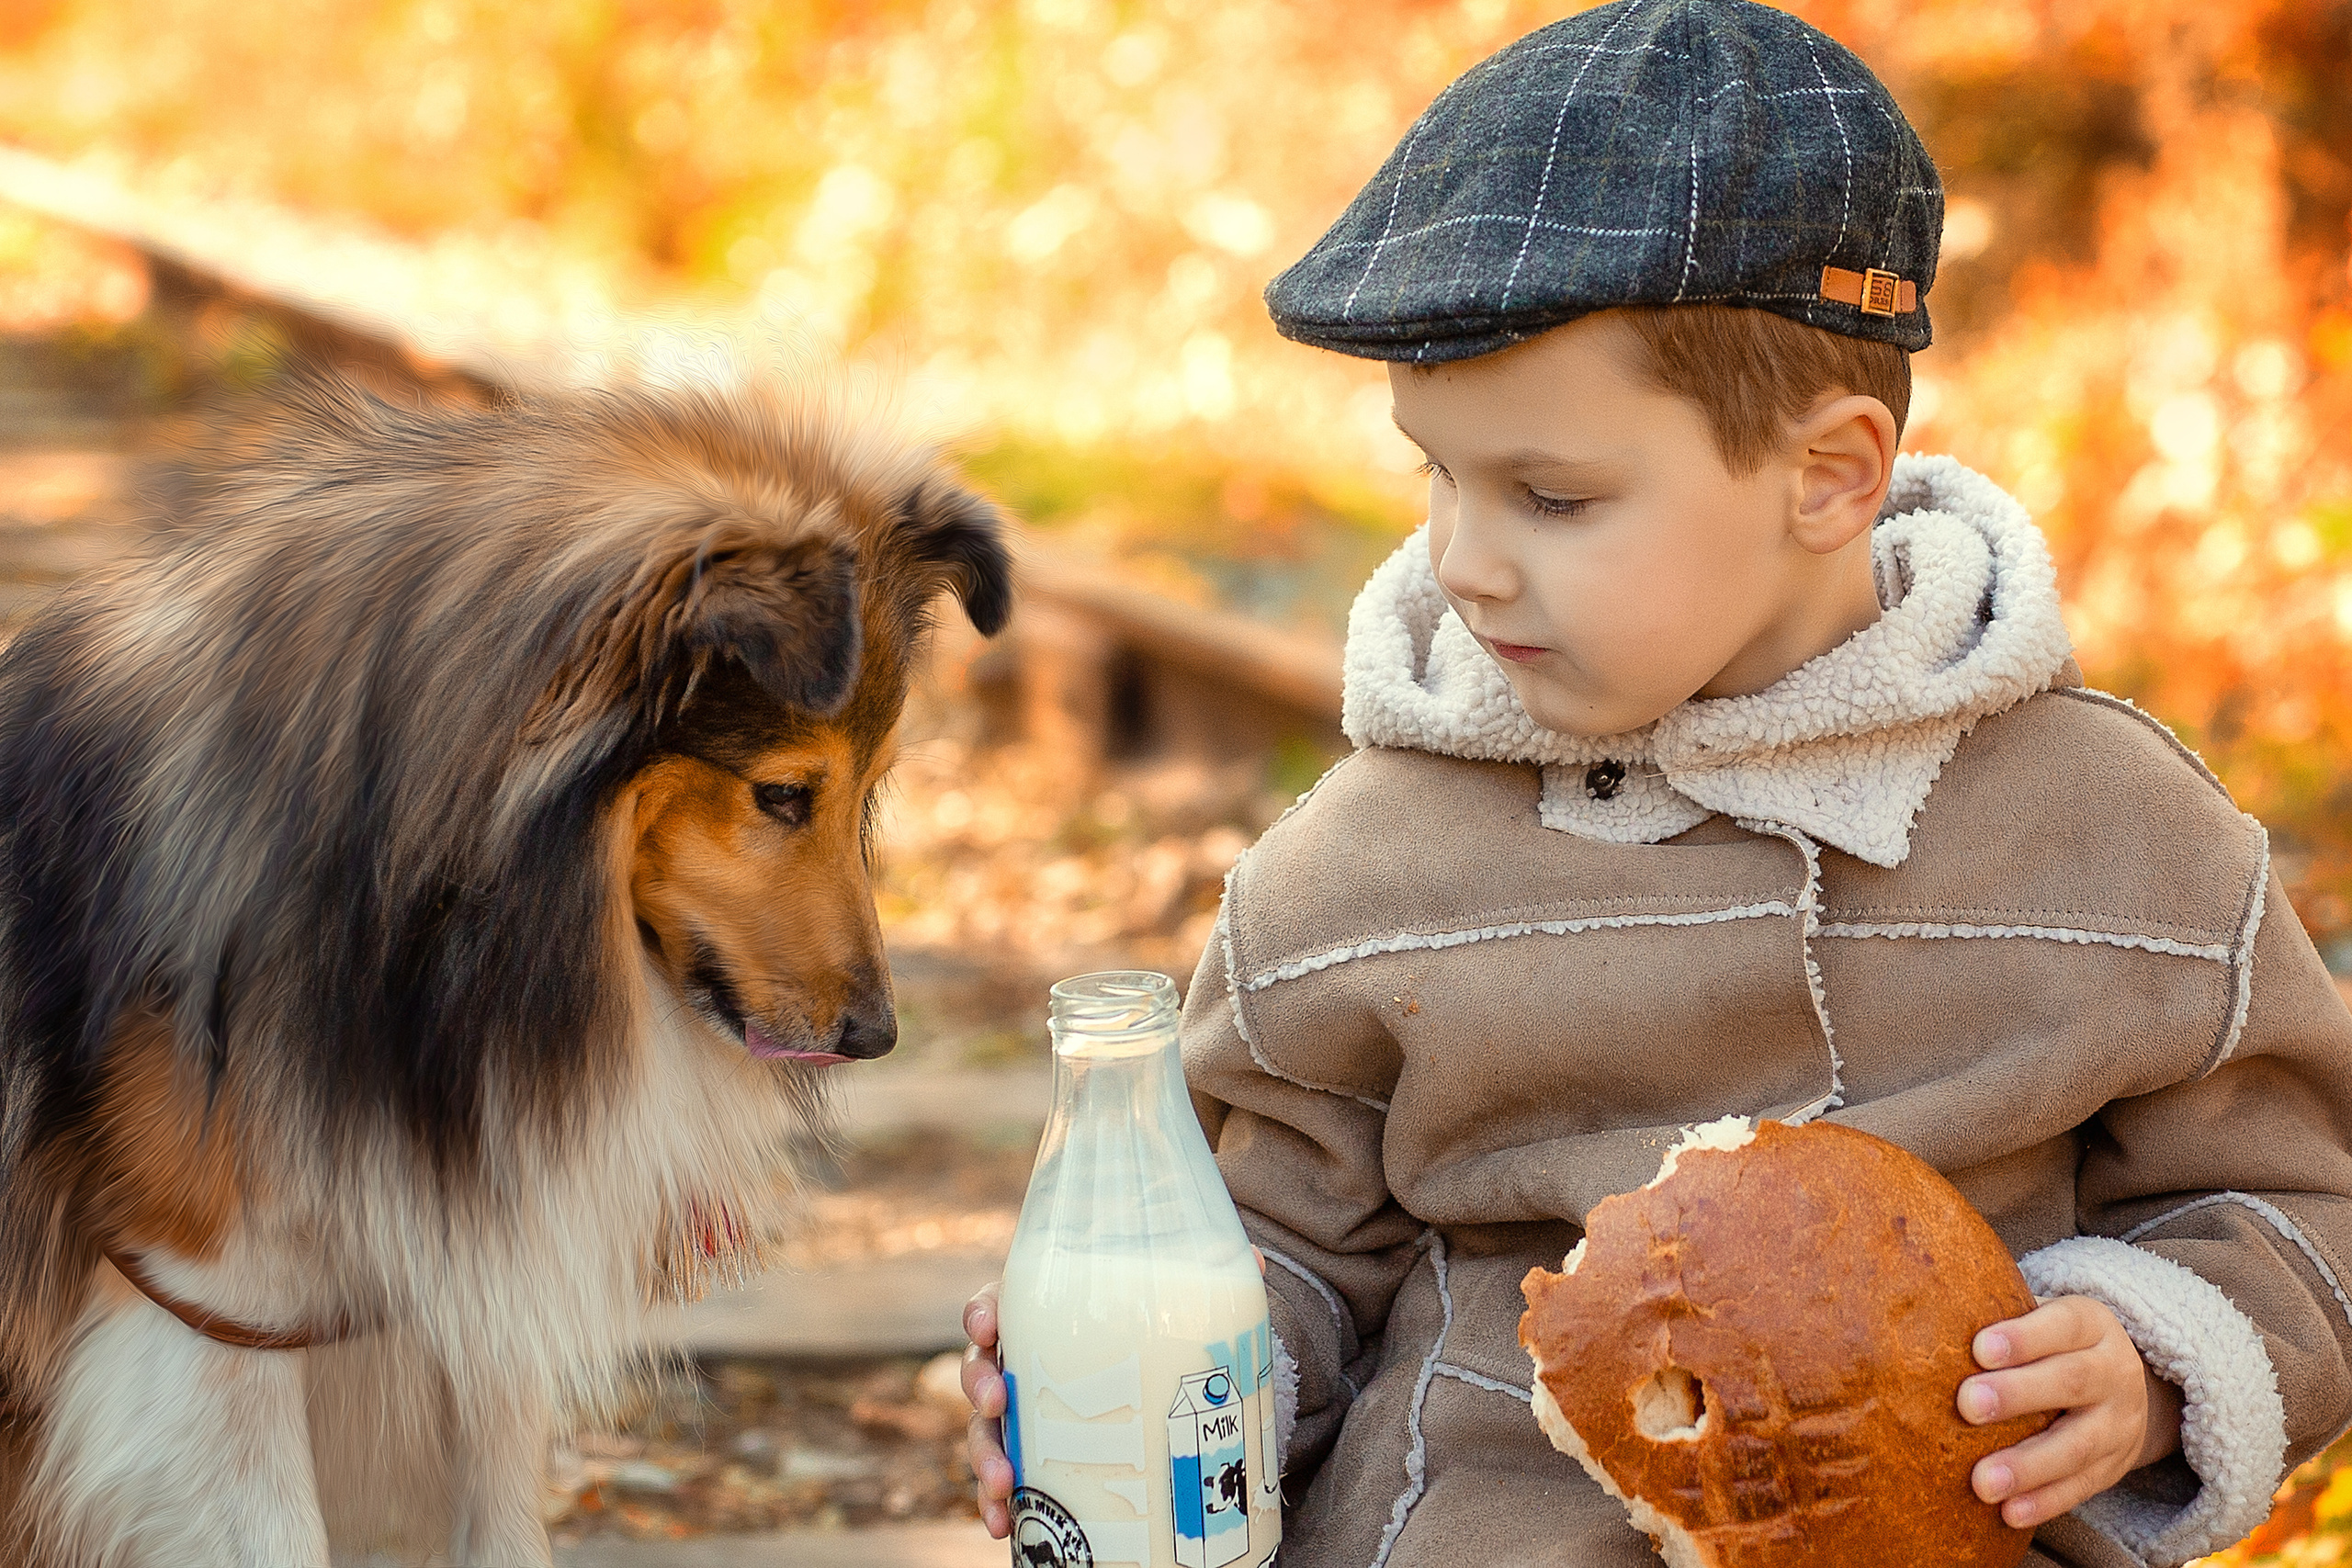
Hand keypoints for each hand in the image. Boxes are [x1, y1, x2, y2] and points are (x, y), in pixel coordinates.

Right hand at [961, 1250, 1266, 1537]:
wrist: (1166, 1381)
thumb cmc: (1156, 1331)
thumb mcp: (1179, 1304)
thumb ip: (1208, 1283)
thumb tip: (1257, 1264)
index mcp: (1047, 1313)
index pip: (998, 1301)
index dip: (983, 1312)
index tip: (988, 1327)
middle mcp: (1026, 1361)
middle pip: (981, 1367)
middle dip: (979, 1385)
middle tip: (999, 1402)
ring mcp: (1029, 1411)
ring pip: (987, 1429)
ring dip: (983, 1455)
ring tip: (1001, 1484)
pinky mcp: (1037, 1455)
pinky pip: (1007, 1477)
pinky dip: (999, 1502)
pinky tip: (1005, 1524)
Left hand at [1959, 1295, 2184, 1528]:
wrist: (2124, 1387)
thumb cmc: (2052, 1345)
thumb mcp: (2041, 1317)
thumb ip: (1996, 1314)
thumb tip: (1921, 1315)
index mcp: (2091, 1324)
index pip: (2062, 1325)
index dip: (2023, 1337)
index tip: (1979, 1349)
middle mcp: (2113, 1372)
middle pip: (2071, 1381)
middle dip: (2018, 1394)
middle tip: (1968, 1405)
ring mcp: (2118, 1424)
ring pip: (2077, 1445)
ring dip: (2028, 1466)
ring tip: (1983, 1481)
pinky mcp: (2113, 1467)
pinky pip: (2081, 1487)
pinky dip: (2044, 1502)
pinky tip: (2009, 1512)